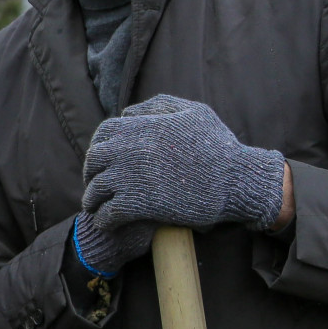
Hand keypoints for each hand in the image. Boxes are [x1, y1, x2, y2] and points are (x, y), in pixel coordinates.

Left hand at [81, 94, 284, 236]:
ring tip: (94, 206)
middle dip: (91, 171)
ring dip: (92, 198)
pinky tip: (107, 222)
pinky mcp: (140, 204)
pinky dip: (104, 218)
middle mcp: (132, 149)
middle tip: (94, 182)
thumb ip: (160, 105)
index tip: (103, 157)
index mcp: (144, 126)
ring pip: (97, 188)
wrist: (236, 180)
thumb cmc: (220, 146)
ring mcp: (133, 177)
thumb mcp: (194, 112)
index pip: (105, 132)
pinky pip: (109, 212)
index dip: (99, 144)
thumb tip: (128, 112)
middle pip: (95, 159)